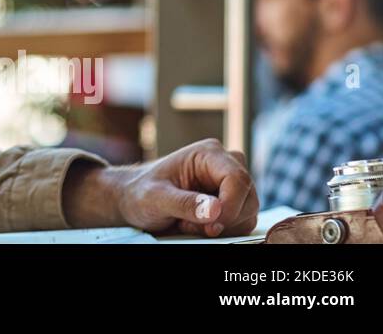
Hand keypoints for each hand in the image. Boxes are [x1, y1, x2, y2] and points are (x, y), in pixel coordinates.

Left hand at [63, 138, 259, 236]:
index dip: (231, 206)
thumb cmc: (140, 192)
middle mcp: (224, 164)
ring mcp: (229, 183)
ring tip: (189, 223)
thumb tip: (215, 209)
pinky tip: (197, 226)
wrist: (133, 199)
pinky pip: (242, 222)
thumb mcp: (155, 198)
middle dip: (224, 219)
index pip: (238, 179)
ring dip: (222, 226)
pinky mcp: (230, 200)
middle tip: (190, 225)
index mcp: (208, 153)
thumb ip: (184, 203)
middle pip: (248, 198)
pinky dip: (223, 230)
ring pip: (248, 213)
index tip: (212, 225)